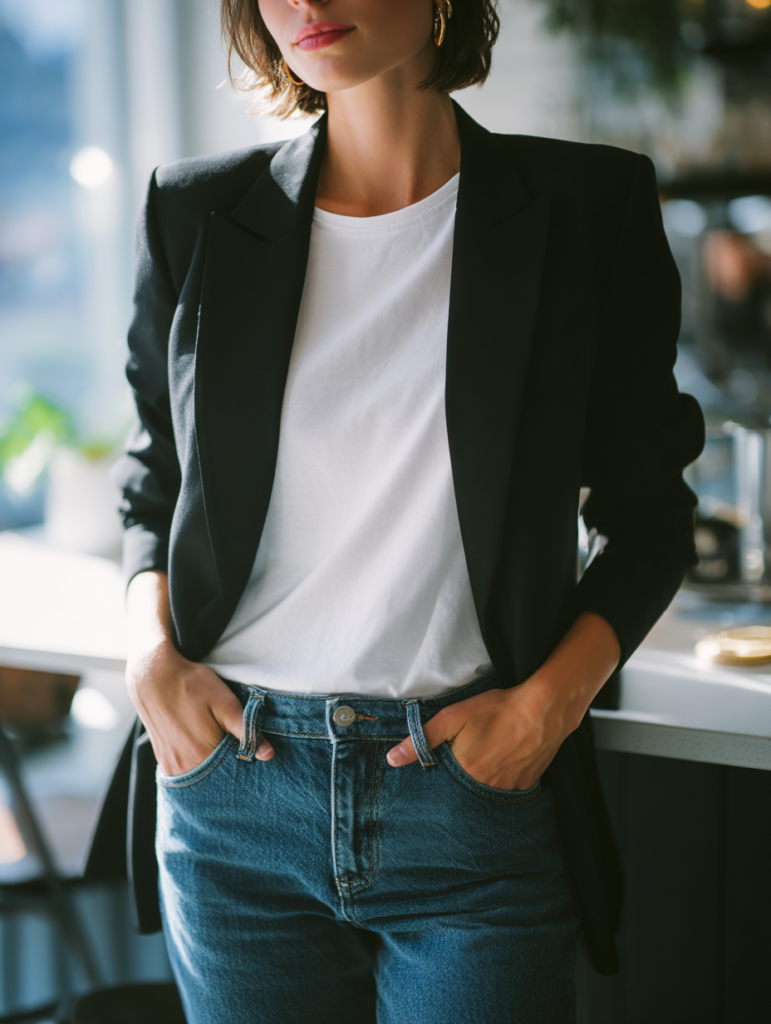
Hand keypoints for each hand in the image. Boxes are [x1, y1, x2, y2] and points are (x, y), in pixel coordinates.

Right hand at [127, 639, 274, 775]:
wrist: (153, 676)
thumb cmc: (192, 685)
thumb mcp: (225, 702)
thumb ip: (245, 729)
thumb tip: (268, 754)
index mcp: (203, 754)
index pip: (235, 770)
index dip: (245, 758)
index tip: (249, 745)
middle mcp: (185, 767)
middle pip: (218, 775)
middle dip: (229, 763)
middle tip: (230, 737)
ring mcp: (171, 766)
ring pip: (203, 774)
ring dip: (213, 763)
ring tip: (214, 738)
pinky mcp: (163, 762)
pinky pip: (187, 771)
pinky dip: (198, 762)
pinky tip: (201, 744)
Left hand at [385, 612, 620, 789]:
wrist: (543, 709)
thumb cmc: (497, 709)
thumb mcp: (453, 717)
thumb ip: (422, 738)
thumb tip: (393, 760)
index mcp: (466, 774)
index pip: (443, 788)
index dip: (439, 779)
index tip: (440, 770)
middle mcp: (487, 788)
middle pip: (465, 793)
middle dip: (460, 783)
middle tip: (466, 760)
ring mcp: (509, 788)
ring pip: (487, 793)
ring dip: (481, 782)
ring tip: (484, 760)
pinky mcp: (527, 784)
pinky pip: (508, 790)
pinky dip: (502, 780)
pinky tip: (503, 762)